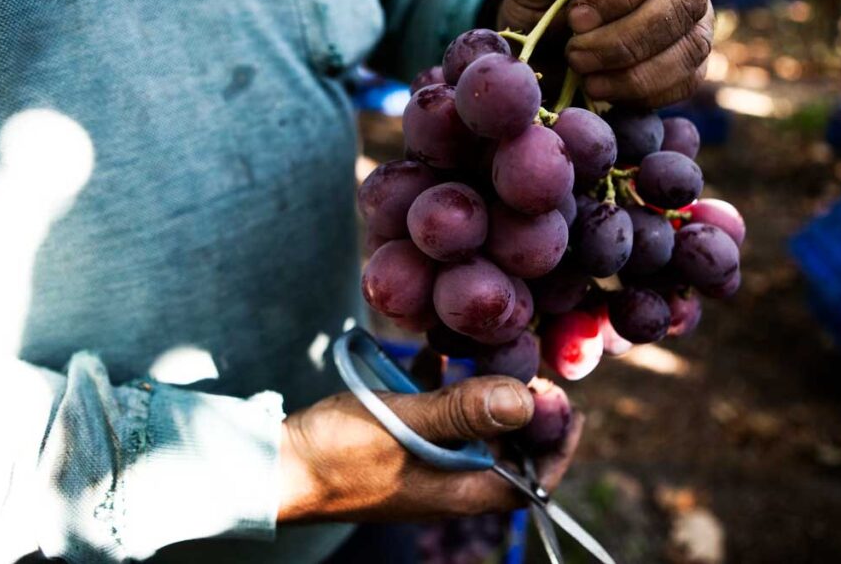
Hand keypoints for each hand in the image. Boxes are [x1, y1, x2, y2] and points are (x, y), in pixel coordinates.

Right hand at [277, 375, 583, 521]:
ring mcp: (424, 464)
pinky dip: (442, 389)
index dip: (556, 443)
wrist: (275, 468)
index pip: (533, 479)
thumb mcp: (405, 424)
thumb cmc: (338, 452)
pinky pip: (435, 417)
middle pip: (508, 449)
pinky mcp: (400, 445)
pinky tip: (434, 355)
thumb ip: (464, 411)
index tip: (565, 400)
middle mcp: (450, 482)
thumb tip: (527, 399)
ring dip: (481, 394)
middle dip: (522, 408)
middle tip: (525, 362)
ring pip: (472, 429)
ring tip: (485, 351)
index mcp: (460, 490)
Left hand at [498, 0, 713, 108]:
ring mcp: (695, 13)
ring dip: (630, 69)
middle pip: (684, 1)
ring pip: (689, 45)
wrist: (543, 45)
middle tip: (574, 50)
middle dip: (623, 37)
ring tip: (582, 69)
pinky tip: (601, 87)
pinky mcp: (692, 58)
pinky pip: (687, 80)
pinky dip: (640, 91)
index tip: (576, 13)